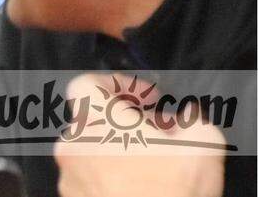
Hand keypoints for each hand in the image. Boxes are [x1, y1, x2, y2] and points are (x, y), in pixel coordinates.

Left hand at [54, 74, 225, 196]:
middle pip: (91, 118)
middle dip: (125, 121)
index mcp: (93, 120)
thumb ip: (190, 120)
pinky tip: (139, 187)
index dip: (119, 85)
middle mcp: (71, 144)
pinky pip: (88, 177)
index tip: (148, 100)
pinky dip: (109, 175)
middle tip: (159, 134)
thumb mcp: (202, 144)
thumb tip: (182, 120)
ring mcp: (67, 176)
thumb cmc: (172, 191)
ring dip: (117, 149)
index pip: (85, 83)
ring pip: (89, 150)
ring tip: (153, 165)